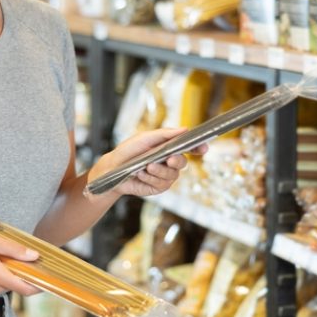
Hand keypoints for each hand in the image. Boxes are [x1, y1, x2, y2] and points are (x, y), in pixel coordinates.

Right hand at [0, 230, 41, 297]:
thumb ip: (14, 250)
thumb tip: (34, 256)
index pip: (25, 288)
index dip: (40, 285)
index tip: (50, 279)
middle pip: (17, 285)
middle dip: (22, 273)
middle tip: (22, 256)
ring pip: (6, 285)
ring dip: (9, 273)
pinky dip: (0, 276)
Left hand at [87, 127, 205, 201]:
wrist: (113, 168)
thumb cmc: (128, 150)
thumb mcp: (145, 138)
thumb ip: (165, 134)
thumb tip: (185, 129)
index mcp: (168, 148)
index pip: (188, 148)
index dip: (198, 148)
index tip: (203, 147)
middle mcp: (169, 162)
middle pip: (183, 163)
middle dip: (177, 161)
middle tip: (169, 159)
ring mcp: (164, 176)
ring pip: (172, 175)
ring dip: (159, 170)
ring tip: (145, 166)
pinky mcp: (158, 187)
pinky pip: (162, 184)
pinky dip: (151, 178)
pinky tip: (142, 174)